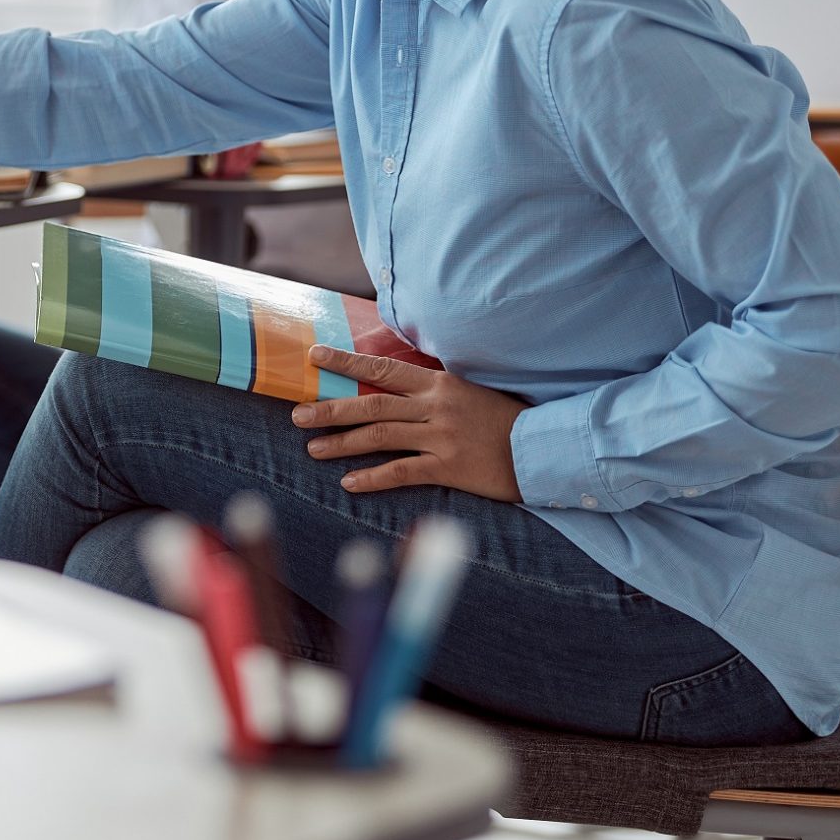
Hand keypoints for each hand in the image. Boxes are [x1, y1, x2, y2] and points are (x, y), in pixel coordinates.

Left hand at [294, 345, 526, 502]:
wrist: (541, 449)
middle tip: (298, 414)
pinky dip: (373, 477)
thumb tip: (388, 384)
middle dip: (331, 408)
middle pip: (372, 403)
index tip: (315, 356)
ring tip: (313, 448)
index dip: (346, 361)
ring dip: (342, 442)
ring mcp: (442, 437)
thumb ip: (429, 390)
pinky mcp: (449, 467)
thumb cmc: (502, 420)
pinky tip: (348, 482)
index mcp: (439, 383)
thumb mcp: (466, 392)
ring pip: (380, 436)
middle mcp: (436, 406)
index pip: (382, 367)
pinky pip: (402, 471)